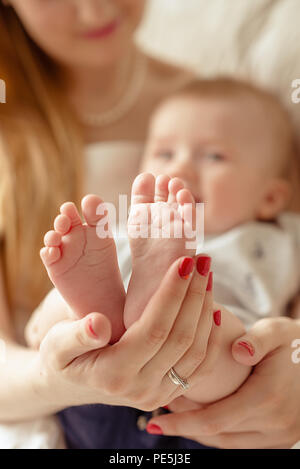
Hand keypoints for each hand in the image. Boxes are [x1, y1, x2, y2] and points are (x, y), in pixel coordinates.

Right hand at [31, 256, 215, 411]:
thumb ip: (76, 337)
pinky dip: (212, 337)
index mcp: (113, 375)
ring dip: (205, 309)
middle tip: (202, 259)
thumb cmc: (63, 355)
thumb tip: (98, 324)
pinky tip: (213, 308)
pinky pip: (201, 366)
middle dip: (195, 294)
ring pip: (196, 351)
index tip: (183, 262)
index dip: (172, 295)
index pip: (154, 330)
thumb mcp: (56, 345)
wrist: (75, 381)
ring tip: (206, 274)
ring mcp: (160, 394)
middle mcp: (142, 390)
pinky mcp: (171, 391)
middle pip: (181, 338)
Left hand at [146, 317, 299, 447]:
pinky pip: (242, 443)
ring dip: (199, 431)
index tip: (154, 422)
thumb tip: (238, 351)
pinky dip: (219, 434)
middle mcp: (275, 424)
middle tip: (160, 405)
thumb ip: (258, 340)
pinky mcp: (281, 439)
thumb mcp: (278, 331)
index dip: (182, 423)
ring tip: (176, 413)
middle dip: (184, 424)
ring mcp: (280, 436)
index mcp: (268, 398)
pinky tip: (202, 419)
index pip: (215, 419)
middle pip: (217, 434)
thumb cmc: (295, 342)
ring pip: (228, 443)